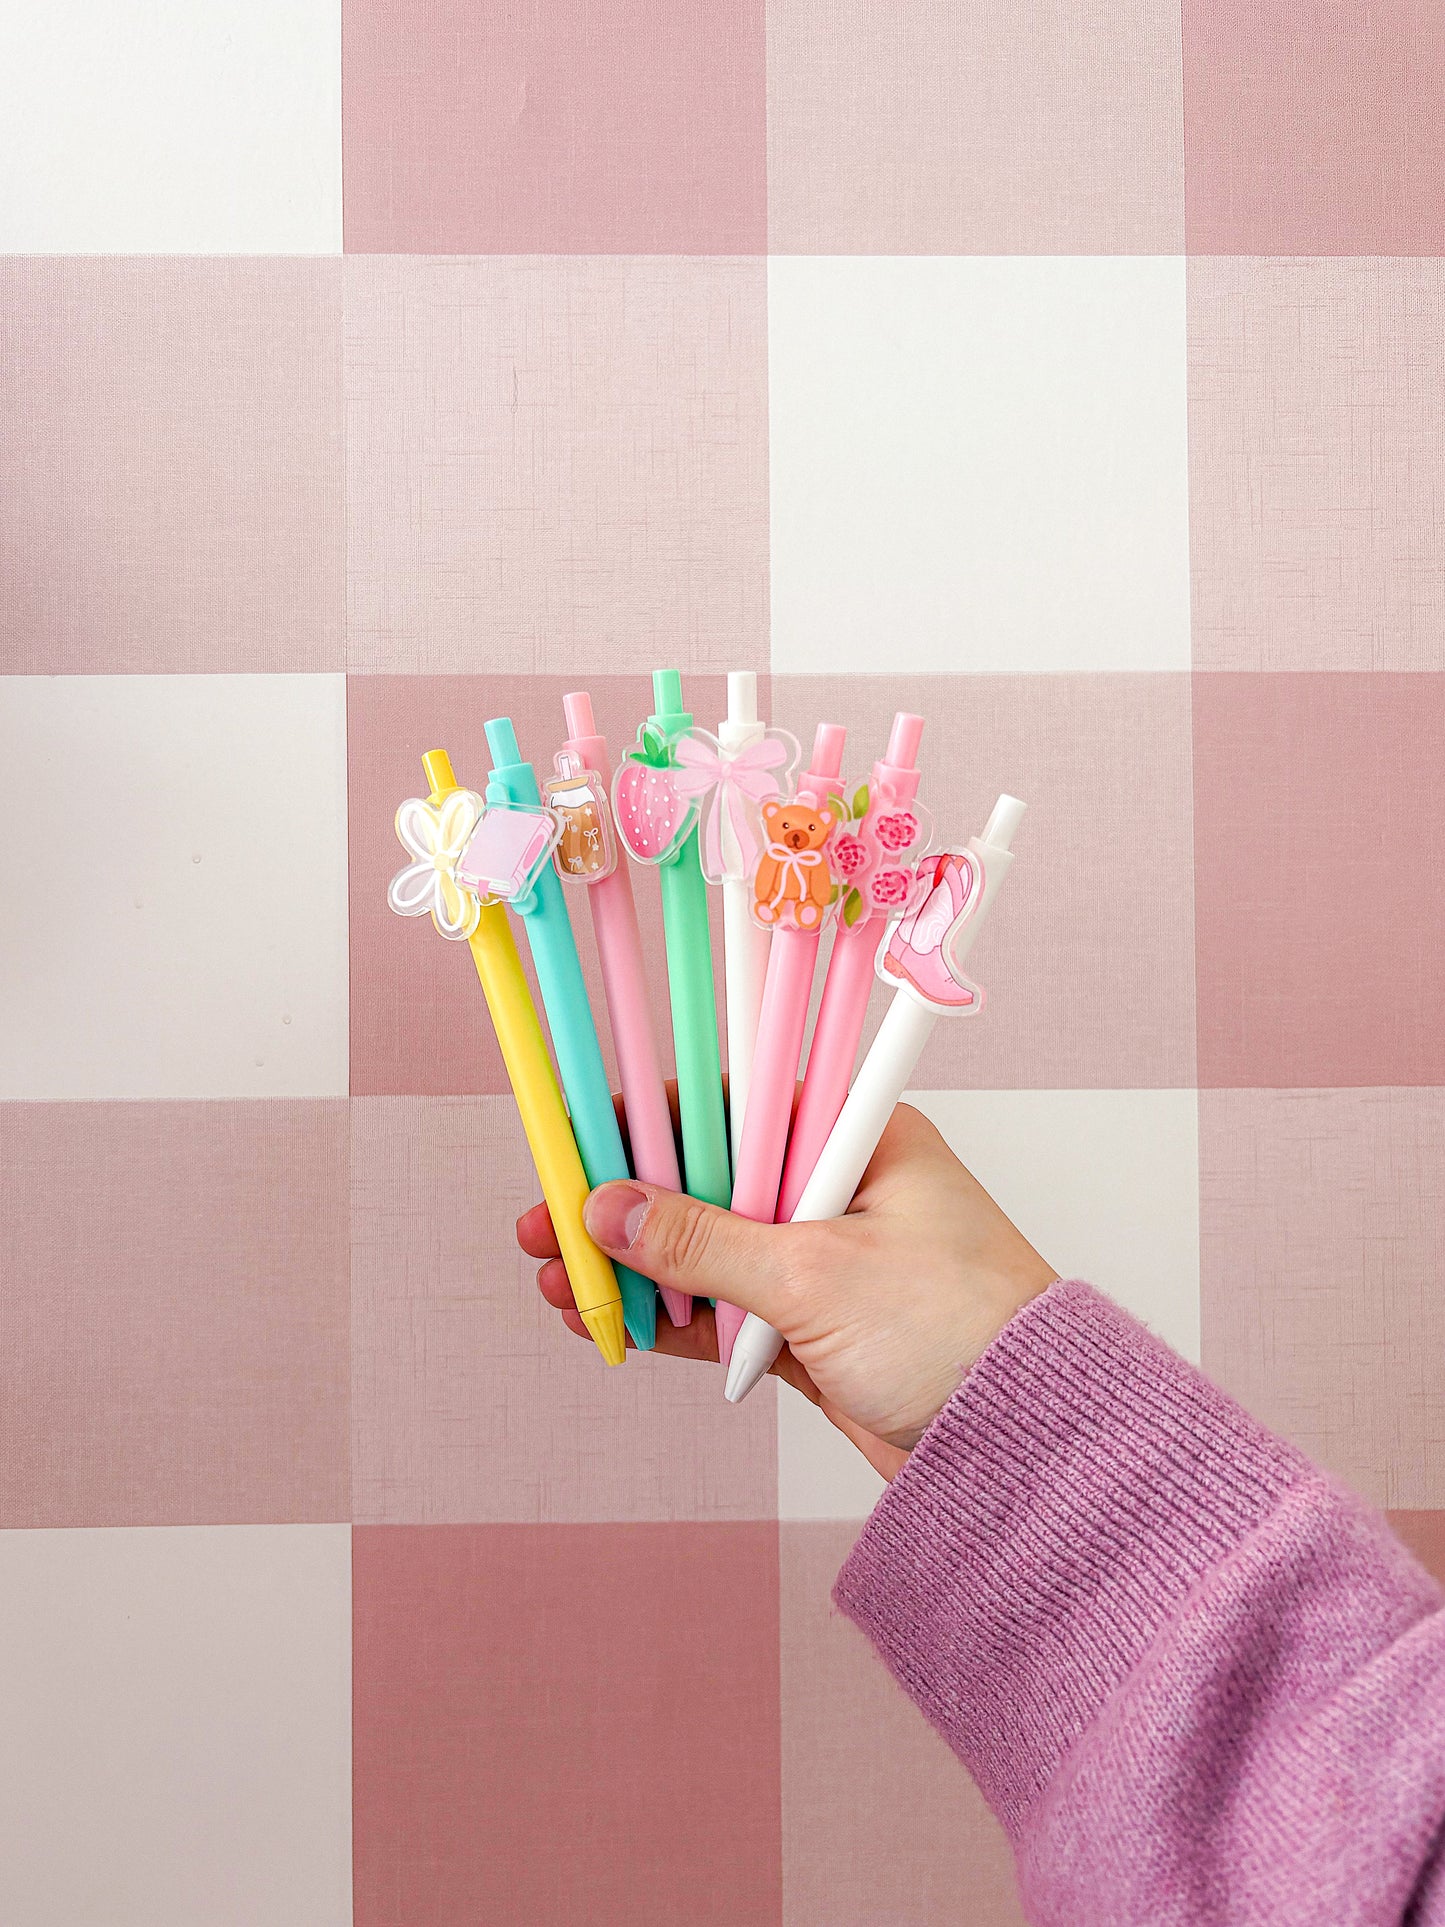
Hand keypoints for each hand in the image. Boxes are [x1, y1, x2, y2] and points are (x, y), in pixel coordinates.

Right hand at [516, 1100, 1057, 1479]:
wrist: (1026, 1446)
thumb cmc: (958, 1333)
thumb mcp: (816, 1276)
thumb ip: (705, 1241)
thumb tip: (609, 1209)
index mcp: (856, 1137)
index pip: (734, 1104)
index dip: (649, 1121)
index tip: (578, 1135)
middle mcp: (837, 1187)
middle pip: (706, 1179)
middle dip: (623, 1206)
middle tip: (544, 1223)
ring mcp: (824, 1260)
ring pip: (707, 1250)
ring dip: (635, 1268)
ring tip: (555, 1284)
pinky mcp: (815, 1328)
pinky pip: (724, 1310)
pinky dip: (668, 1317)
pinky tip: (606, 1320)